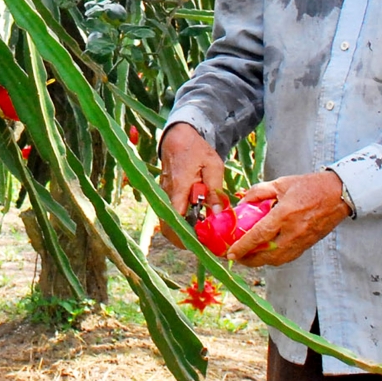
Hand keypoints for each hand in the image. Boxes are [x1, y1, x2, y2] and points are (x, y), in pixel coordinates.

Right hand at [158, 122, 226, 246]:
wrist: (178, 136)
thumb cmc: (197, 149)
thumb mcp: (213, 165)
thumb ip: (215, 190)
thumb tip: (218, 214)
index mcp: (179, 187)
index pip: (176, 218)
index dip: (187, 235)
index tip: (202, 244)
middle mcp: (166, 193)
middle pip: (168, 226)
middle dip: (183, 239)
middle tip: (203, 244)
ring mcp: (163, 194)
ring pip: (167, 221)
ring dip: (182, 231)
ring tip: (202, 234)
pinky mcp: (165, 194)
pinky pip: (169, 213)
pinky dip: (180, 222)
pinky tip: (196, 221)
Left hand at [225, 171, 350, 267]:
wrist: (338, 194)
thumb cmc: (310, 186)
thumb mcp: (282, 183)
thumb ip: (260, 192)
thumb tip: (243, 202)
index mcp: (285, 214)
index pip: (259, 235)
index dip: (243, 246)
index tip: (230, 253)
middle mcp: (292, 231)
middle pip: (266, 254)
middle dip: (248, 259)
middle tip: (234, 256)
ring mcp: (301, 241)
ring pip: (276, 260)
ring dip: (259, 261)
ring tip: (246, 257)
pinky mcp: (307, 245)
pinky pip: (287, 258)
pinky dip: (273, 259)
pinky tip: (264, 254)